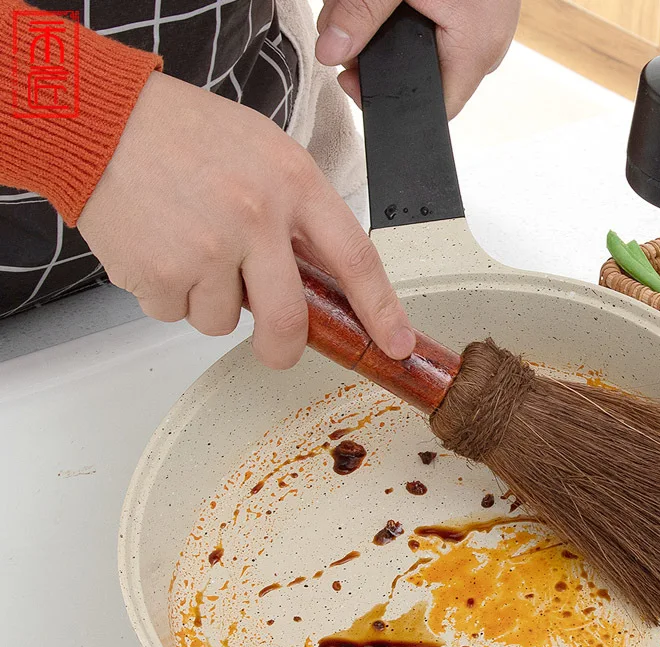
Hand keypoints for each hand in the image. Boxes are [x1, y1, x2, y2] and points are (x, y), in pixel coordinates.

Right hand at [77, 70, 415, 368]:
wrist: (100, 120)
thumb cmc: (185, 135)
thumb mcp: (266, 154)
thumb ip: (299, 214)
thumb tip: (324, 277)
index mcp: (292, 183)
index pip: (355, 258)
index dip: (380, 310)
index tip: (395, 343)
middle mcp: (254, 218)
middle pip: (289, 319)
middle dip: (284, 347)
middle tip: (277, 348)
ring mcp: (206, 249)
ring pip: (222, 322)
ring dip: (210, 302)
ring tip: (188, 249)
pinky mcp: (160, 274)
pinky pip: (176, 315)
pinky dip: (170, 295)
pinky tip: (160, 250)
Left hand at [315, 0, 520, 117]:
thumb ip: (360, 14)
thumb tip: (331, 49)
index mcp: (476, 49)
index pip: (432, 109)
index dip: (387, 102)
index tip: (352, 78)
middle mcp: (488, 45)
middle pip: (421, 77)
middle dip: (376, 54)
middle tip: (349, 27)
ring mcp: (487, 26)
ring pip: (425, 49)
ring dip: (386, 28)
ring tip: (370, 1)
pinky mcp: (479, 8)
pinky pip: (439, 25)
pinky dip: (406, 11)